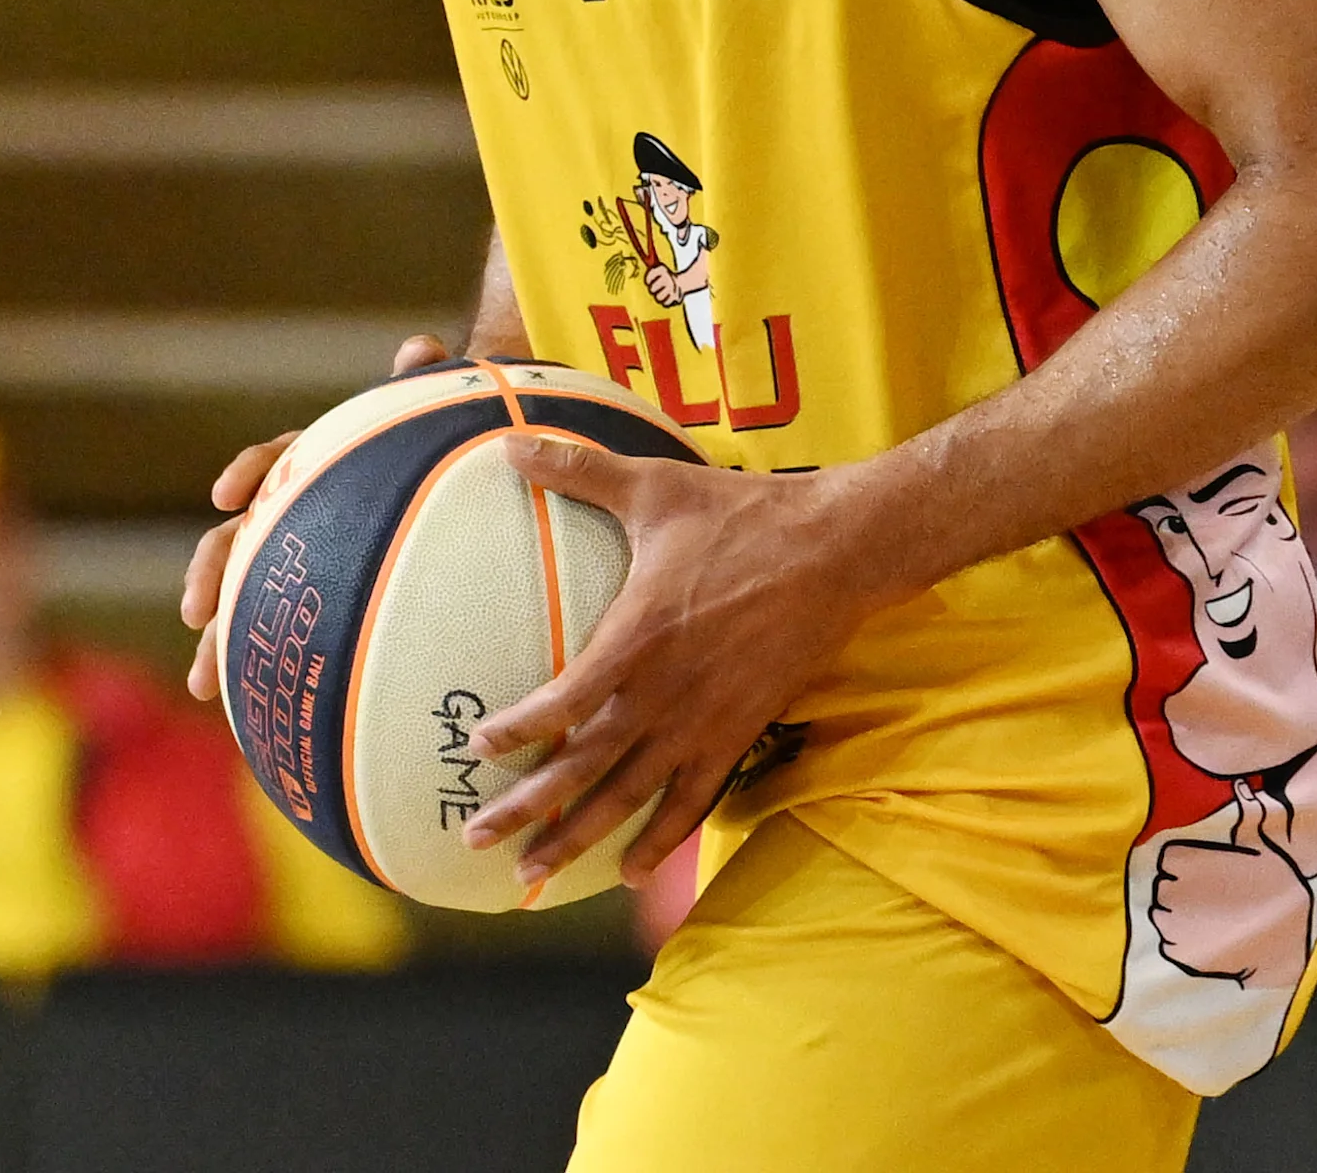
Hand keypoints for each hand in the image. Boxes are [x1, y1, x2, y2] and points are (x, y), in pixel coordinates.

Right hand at [180, 330, 451, 702]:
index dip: (247, 471)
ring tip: (206, 687)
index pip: (273, 459)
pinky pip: (288, 635)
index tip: (227, 494)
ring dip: (221, 641)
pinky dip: (273, 672)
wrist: (453, 477)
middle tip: (196, 616)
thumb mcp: (436, 412)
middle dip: (210, 575)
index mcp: (317, 463)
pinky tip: (266, 719)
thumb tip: (420, 347)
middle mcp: (297, 511)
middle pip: (237, 540)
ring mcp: (303, 558)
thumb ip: (425, 382)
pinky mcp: (318, 601)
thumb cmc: (440, 445)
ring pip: (247, 599)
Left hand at [459, 437, 881, 891]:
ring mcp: (705, 720)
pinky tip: (625, 871)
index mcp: (640, 634)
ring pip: (631, 796)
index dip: (518, 731)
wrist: (840, 549)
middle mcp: (667, 691)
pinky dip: (658, 840)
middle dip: (527, 808)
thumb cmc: (744, 515)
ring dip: (578, 838)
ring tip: (530, 875)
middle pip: (586, 766)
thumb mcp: (657, 487)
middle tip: (476, 842)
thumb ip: (581, 470)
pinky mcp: (740, 732)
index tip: (477, 750)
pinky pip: (692, 800)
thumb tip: (511, 442)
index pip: (565, 699)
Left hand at [1147, 809, 1312, 988]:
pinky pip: (1167, 943)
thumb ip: (1250, 815)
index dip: (1184, 867)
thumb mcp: (1265, 847)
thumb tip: (1243, 785)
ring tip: (1208, 918)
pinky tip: (1207, 938)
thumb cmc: (1276, 889)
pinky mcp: (1175, 953)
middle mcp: (1171, 891)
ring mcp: (1171, 924)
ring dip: (1178, 916)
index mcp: (1186, 861)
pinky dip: (1181, 942)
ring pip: (1161, 914)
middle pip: (1162, 886)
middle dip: (1180, 890)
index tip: (1204, 874)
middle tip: (1210, 897)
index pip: (1167, 861)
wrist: (1284, 944)